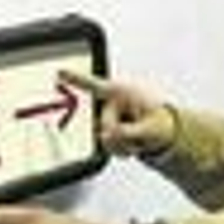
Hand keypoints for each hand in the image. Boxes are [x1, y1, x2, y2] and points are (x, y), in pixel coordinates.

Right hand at [58, 70, 174, 157]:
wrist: (163, 132)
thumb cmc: (158, 121)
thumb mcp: (149, 127)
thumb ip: (128, 132)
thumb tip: (107, 136)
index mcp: (121, 93)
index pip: (94, 86)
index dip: (75, 80)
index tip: (60, 73)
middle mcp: (111, 104)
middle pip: (105, 125)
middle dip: (121, 136)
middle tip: (139, 137)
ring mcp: (108, 119)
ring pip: (105, 140)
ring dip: (122, 146)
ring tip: (137, 140)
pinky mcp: (106, 132)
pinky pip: (107, 147)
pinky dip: (120, 150)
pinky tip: (131, 145)